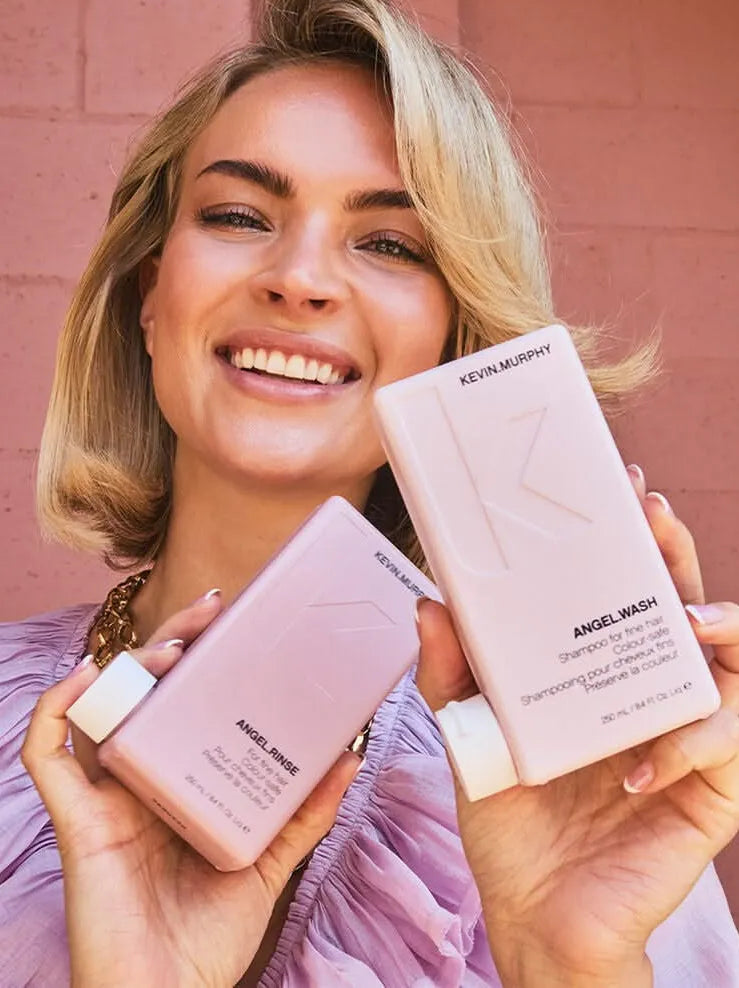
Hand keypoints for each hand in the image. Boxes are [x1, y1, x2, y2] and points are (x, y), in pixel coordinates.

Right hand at [22, 591, 361, 987]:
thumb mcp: (267, 864)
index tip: (233, 616)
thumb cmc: (207, 941)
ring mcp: (106, 798)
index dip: (200, 655)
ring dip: (127, 665)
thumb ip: (304, 814)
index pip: (183, 701)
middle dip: (171, 642)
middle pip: (144, 692)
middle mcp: (140, 780)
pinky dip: (55, 710)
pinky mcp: (77, 823)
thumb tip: (350, 754)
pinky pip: (47, 755)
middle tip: (211, 611)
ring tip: (171, 648)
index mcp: (179, 781)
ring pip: (100, 708)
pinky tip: (85, 678)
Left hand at [416, 466, 738, 987]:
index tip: (623, 491)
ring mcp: (685, 739)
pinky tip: (635, 766)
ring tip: (688, 619)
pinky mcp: (710, 791)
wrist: (534, 915)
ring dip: (719, 631)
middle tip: (655, 517)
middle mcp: (648, 694)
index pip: (626, 593)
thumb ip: (451, 674)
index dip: (633, 543)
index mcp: (599, 673)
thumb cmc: (509, 821)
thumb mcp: (469, 737)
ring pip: (728, 667)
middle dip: (676, 556)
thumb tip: (430, 602)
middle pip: (682, 608)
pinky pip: (722, 747)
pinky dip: (688, 743)